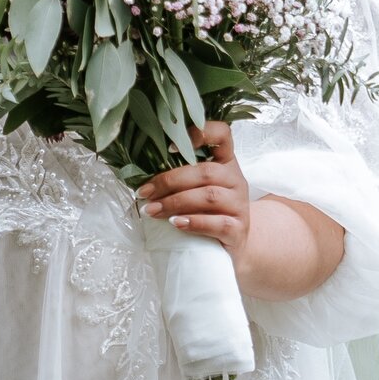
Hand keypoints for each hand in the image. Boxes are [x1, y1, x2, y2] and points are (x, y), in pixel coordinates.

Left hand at [137, 119, 254, 258]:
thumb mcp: (196, 189)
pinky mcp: (238, 229)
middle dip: (170, 181)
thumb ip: (179, 177)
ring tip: (152, 210)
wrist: (229, 246)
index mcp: (225, 163)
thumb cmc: (206, 212)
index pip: (222, 135)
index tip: (169, 148)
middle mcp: (235, 179)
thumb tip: (139, 175)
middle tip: (145, 192)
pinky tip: (176, 223)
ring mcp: (240, 205)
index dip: (201, 133)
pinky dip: (194, 222)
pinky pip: (218, 223)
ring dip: (176, 202)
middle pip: (206, 172)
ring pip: (210, 196)